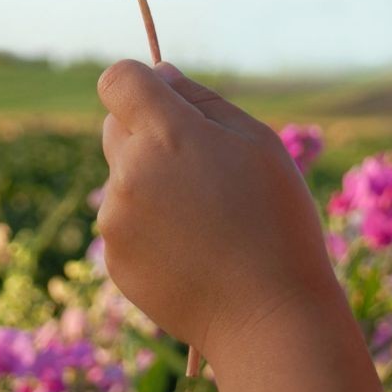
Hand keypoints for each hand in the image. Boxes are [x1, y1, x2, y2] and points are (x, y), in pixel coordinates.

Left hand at [94, 59, 340, 365]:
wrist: (269, 316)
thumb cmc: (277, 221)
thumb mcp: (258, 143)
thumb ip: (202, 100)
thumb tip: (160, 76)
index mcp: (167, 134)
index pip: (118, 81)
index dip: (139, 85)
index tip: (165, 103)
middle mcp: (130, 172)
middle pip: (114, 127)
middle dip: (146, 134)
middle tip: (200, 168)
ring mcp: (116, 219)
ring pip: (122, 179)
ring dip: (150, 185)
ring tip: (205, 221)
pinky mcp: (114, 259)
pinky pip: (125, 224)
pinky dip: (149, 228)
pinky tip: (192, 252)